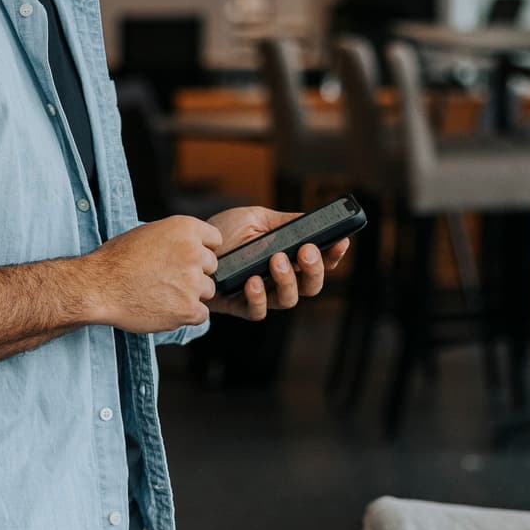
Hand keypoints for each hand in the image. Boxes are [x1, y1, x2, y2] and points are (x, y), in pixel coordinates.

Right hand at [88, 216, 218, 332]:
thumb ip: (175, 238)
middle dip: (195, 273)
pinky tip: (166, 308)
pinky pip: (201, 314)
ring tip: (163, 294)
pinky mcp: (189, 309)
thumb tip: (193, 246)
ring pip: (207, 291)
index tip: (187, 259)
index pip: (215, 240)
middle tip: (169, 278)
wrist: (98, 287)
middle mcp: (194, 252)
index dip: (201, 250)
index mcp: (185, 228)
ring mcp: (193, 282)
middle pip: (212, 266)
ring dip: (191, 294)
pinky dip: (186, 315)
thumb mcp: (148, 233)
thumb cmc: (117, 260)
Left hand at [201, 206, 350, 321]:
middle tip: (305, 252)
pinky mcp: (241, 307)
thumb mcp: (255, 218)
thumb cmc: (224, 232)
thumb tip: (313, 219)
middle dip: (315, 269)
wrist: (189, 248)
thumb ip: (284, 221)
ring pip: (289, 300)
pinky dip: (259, 298)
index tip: (340, 242)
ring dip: (288, 281)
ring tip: (276, 261)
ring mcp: (263, 294)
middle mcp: (279, 279)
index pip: (319, 260)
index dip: (333, 255)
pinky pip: (258, 311)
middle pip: (311, 285)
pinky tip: (253, 281)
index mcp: (288, 255)